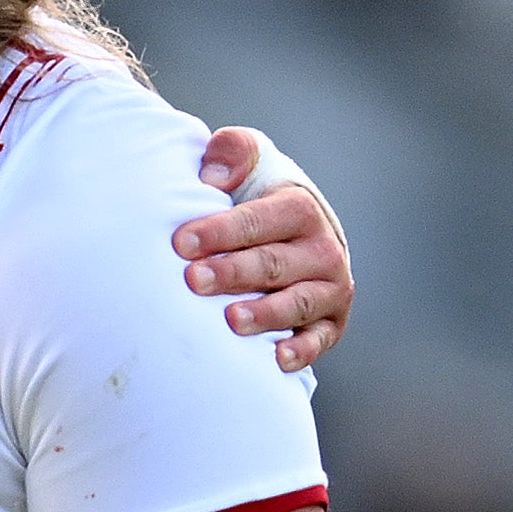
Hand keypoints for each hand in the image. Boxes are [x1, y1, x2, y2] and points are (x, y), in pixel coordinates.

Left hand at [179, 129, 351, 373]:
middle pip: (273, 264)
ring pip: (296, 304)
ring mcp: (328, 288)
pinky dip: (302, 351)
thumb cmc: (257, 198)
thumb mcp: (250, 160)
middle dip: (232, 273)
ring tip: (230, 320)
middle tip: (193, 280)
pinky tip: (276, 359)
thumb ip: (234, 152)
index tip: (181, 242)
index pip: (259, 220)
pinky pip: (319, 340)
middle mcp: (321, 249)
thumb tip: (213, 174)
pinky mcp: (330, 323)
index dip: (220, 231)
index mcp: (299, 208)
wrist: (299, 234)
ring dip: (265, 314)